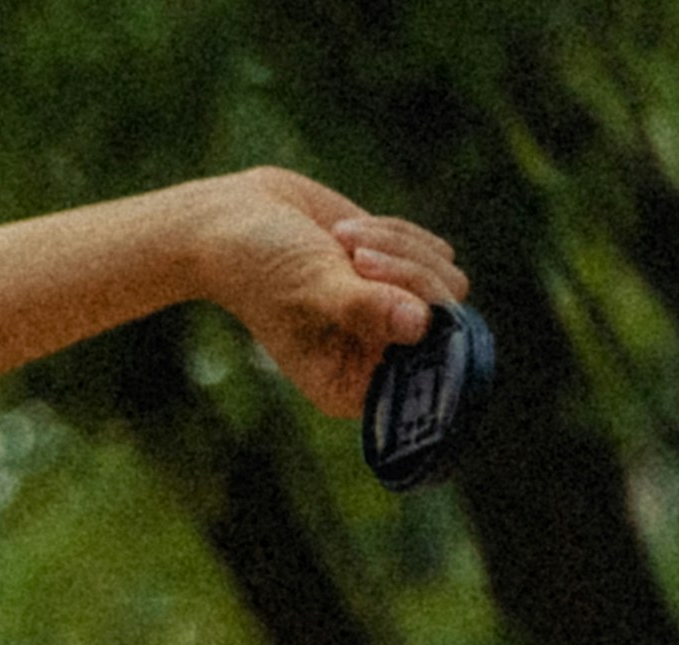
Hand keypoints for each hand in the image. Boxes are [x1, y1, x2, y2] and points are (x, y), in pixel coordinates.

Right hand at [184, 168, 471, 420]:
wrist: (237, 220)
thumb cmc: (259, 266)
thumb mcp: (309, 286)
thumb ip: (363, 307)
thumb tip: (420, 324)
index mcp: (349, 384)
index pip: (426, 371)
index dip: (426, 332)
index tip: (388, 294)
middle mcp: (376, 358)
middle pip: (445, 318)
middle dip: (405, 276)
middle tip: (354, 257)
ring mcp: (394, 318)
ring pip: (447, 280)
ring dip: (398, 248)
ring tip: (341, 239)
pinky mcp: (403, 277)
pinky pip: (437, 253)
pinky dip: (398, 234)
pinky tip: (348, 232)